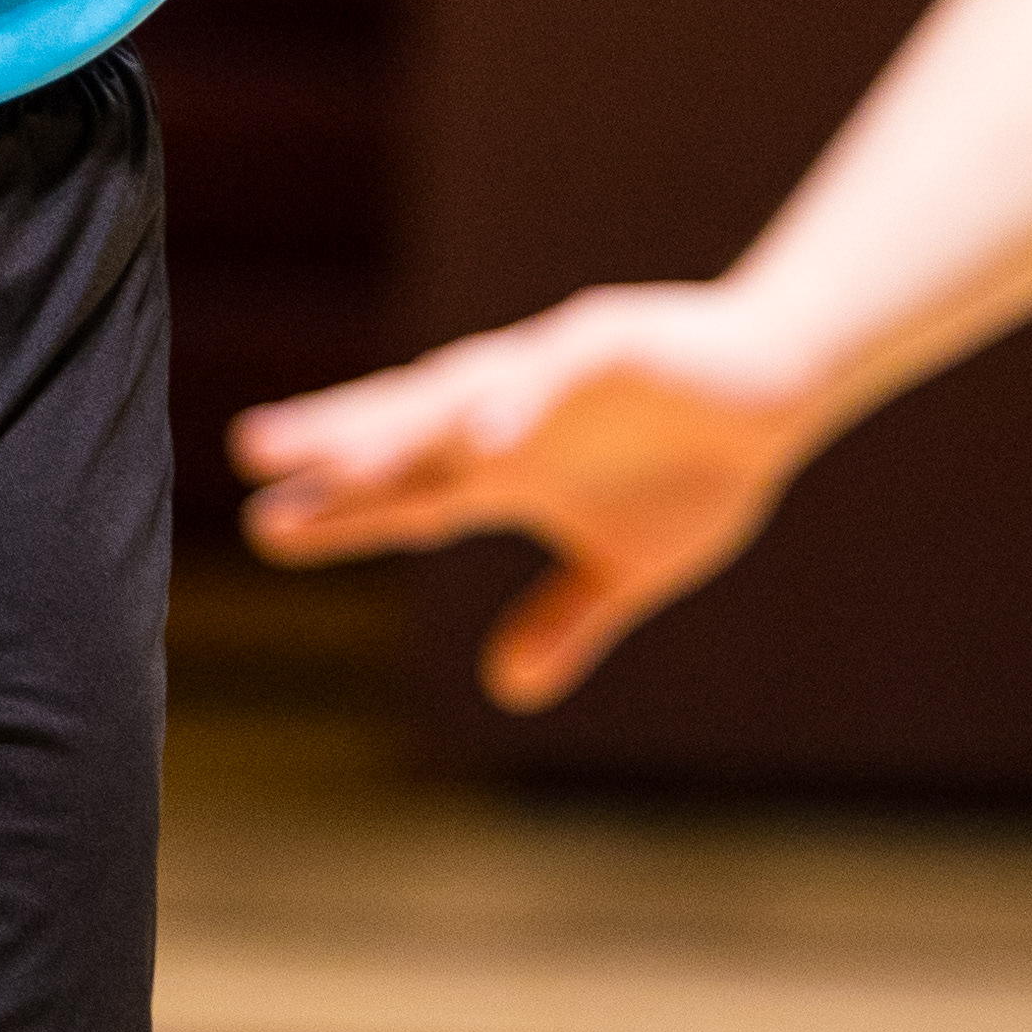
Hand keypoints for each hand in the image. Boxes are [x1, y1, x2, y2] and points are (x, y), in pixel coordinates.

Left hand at [232, 282, 830, 708]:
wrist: (783, 385)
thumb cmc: (698, 464)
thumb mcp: (626, 567)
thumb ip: (565, 618)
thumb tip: (505, 689)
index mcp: (507, 468)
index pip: (406, 491)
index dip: (340, 508)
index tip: (264, 527)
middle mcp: (511, 416)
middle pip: (407, 429)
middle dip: (333, 443)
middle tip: (248, 452)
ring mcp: (555, 375)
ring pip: (464, 394)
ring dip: (404, 420)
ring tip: (339, 454)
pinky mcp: (613, 343)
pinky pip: (557, 371)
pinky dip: (519, 401)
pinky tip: (479, 435)